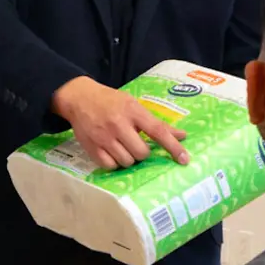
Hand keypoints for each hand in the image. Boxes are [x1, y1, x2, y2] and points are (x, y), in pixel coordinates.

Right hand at [51, 76, 188, 170]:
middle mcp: (118, 124)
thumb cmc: (111, 101)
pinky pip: (111, 166)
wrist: (79, 98)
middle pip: (142, 153)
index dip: (173, 147)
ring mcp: (104, 137)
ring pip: (127, 161)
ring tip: (122, 146)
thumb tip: (182, 135)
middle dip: (142, 152)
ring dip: (129, 158)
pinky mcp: (92, 147)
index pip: (158, 131)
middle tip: (135, 143)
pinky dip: (114, 163)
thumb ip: (157, 123)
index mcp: (132, 111)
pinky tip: (111, 152)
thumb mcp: (134, 105)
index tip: (185, 159)